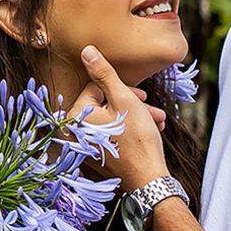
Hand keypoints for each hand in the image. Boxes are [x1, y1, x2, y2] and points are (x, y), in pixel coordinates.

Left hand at [68, 46, 169, 187]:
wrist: (148, 180)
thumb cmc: (137, 139)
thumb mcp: (123, 99)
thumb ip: (103, 73)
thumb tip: (86, 50)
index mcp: (75, 116)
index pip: (96, 88)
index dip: (122, 89)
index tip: (142, 96)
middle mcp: (74, 132)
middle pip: (103, 104)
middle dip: (131, 103)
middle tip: (151, 109)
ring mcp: (84, 146)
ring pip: (110, 119)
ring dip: (135, 116)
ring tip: (156, 121)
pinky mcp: (95, 157)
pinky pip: (109, 134)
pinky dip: (128, 130)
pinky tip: (148, 132)